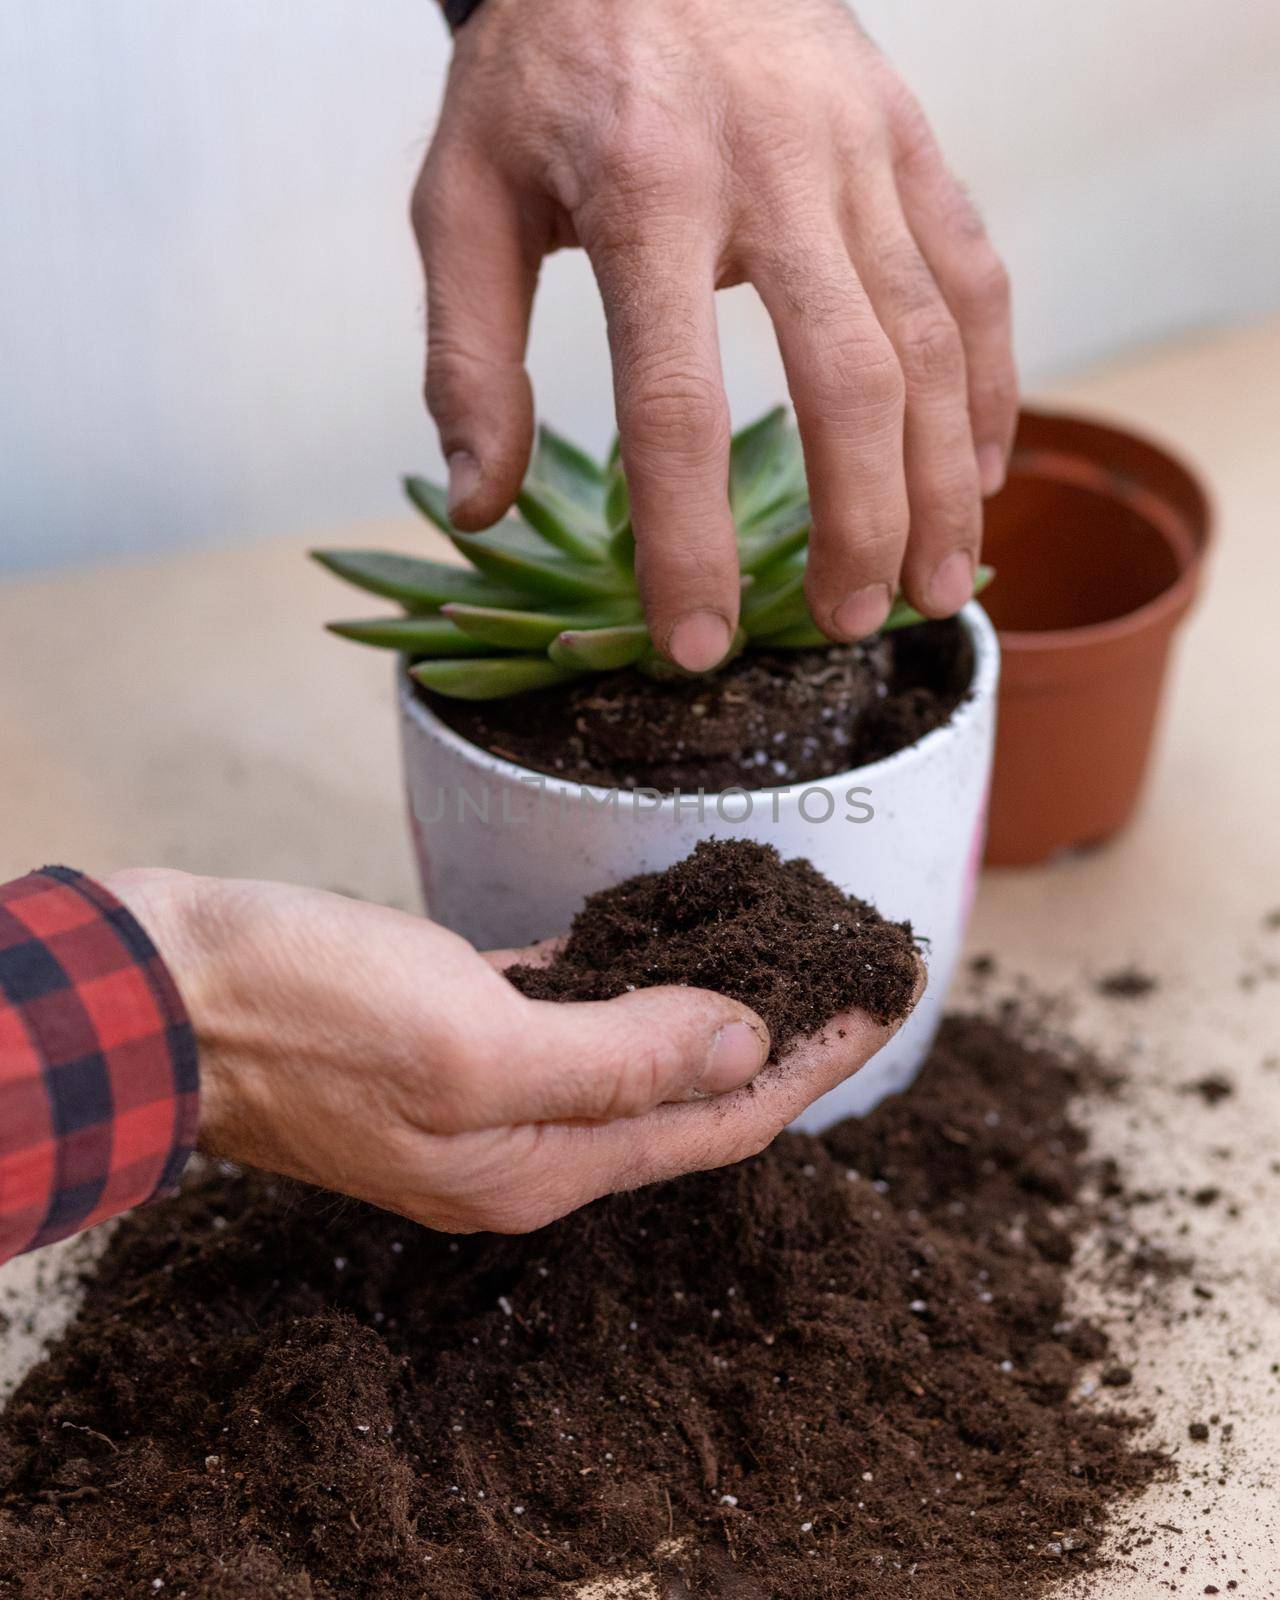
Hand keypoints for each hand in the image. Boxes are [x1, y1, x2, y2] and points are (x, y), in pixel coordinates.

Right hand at [107, 870, 919, 1232]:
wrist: (166, 997)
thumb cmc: (310, 1017)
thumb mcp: (476, 1044)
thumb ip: (621, 1056)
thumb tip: (745, 1042)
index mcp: (546, 1163)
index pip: (724, 1118)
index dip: (817, 1057)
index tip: (889, 992)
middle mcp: (531, 1137)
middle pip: (693, 1086)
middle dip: (784, 1027)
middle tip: (855, 958)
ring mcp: (491, 1081)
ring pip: (637, 1040)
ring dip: (712, 992)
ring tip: (783, 935)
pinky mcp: (452, 1023)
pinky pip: (570, 1002)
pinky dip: (626, 969)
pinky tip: (662, 927)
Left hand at [412, 0, 1016, 668]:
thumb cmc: (543, 68)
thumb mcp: (461, 195)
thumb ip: (466, 353)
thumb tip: (482, 504)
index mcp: (644, 193)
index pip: (675, 406)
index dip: (689, 541)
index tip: (696, 643)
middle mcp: (772, 172)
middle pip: (845, 384)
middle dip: (856, 527)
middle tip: (846, 628)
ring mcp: (860, 152)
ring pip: (931, 341)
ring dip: (943, 482)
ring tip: (937, 590)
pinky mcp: (911, 140)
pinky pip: (974, 274)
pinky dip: (992, 382)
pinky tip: (983, 472)